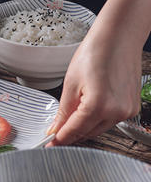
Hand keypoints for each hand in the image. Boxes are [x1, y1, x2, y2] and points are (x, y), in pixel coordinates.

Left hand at [46, 29, 141, 145]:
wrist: (118, 38)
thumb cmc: (95, 53)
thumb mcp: (70, 84)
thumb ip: (64, 111)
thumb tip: (56, 129)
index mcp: (98, 105)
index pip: (74, 131)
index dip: (59, 139)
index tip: (49, 143)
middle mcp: (117, 111)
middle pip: (87, 133)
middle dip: (70, 133)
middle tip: (55, 131)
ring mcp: (127, 110)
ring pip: (98, 128)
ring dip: (83, 127)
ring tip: (70, 116)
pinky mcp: (132, 107)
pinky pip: (110, 120)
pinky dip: (97, 119)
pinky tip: (87, 110)